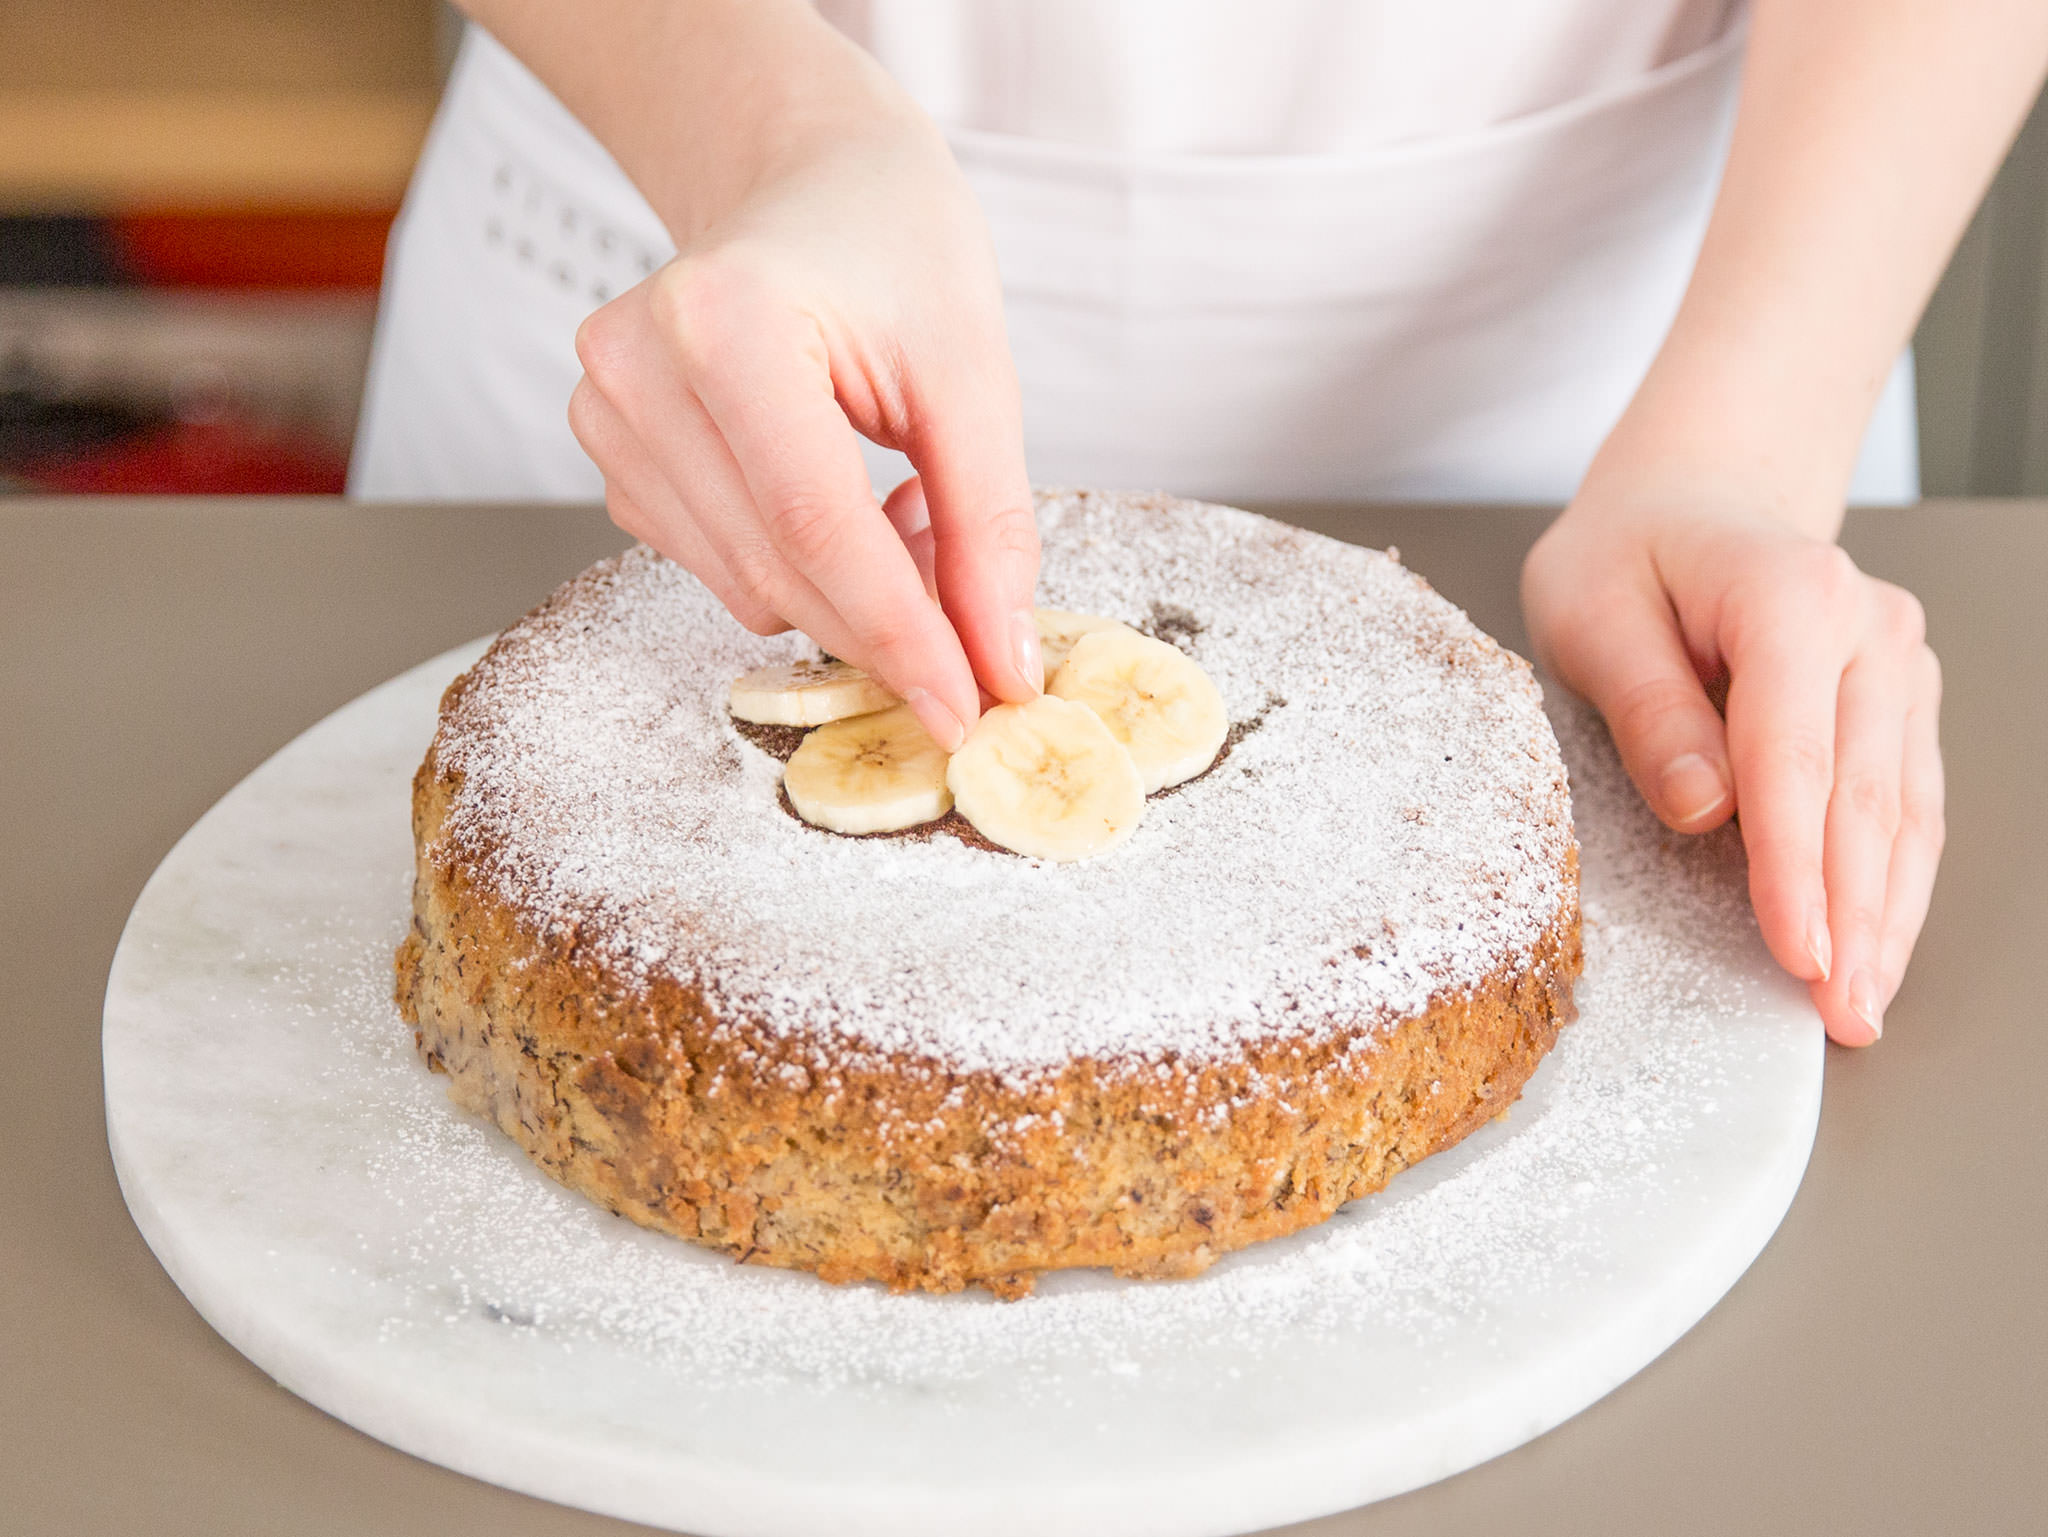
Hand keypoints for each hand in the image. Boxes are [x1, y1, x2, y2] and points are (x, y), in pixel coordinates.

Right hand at [565, 14, 1038, 750]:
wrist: (806, 180)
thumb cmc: (893, 245)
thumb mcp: (972, 371)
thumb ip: (989, 525)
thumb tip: (1001, 663)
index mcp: (724, 322)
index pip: (814, 526)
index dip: (898, 633)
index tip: (968, 708)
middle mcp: (637, 371)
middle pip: (776, 570)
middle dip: (886, 629)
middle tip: (976, 630)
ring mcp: (607, 417)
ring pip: (747, 587)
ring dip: (848, 594)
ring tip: (910, 509)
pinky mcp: (613, 458)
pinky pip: (721, 569)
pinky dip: (801, 571)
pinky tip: (844, 502)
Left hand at [1522, 494, 1943, 1045]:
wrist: (1690, 501)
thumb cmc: (1626, 556)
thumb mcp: (1591, 614)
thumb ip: (1647, 710)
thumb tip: (1704, 811)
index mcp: (1790, 594)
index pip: (1794, 757)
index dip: (1794, 866)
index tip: (1795, 951)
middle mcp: (1867, 626)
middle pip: (1864, 795)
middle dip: (1852, 915)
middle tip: (1837, 1012)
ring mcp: (1896, 661)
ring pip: (1903, 809)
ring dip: (1886, 914)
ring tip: (1859, 1004)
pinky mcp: (1898, 697)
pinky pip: (1907, 800)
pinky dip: (1894, 879)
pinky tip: (1876, 943)